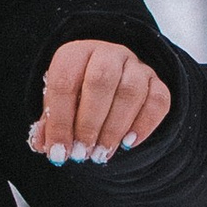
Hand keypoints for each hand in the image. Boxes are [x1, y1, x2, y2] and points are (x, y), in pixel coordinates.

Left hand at [28, 39, 171, 166]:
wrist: (110, 83)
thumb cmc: (77, 97)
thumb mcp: (58, 107)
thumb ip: (50, 125)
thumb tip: (48, 147)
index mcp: (75, 54)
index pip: (64, 83)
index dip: (60, 121)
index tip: (59, 151)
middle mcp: (107, 54)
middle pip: (101, 81)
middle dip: (89, 123)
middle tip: (83, 153)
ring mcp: (135, 65)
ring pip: (131, 91)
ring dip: (115, 128)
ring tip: (103, 152)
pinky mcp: (156, 81)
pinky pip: (158, 99)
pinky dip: (145, 124)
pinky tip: (129, 143)